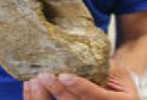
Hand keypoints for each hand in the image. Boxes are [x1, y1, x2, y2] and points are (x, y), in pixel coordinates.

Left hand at [23, 62, 138, 99]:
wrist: (116, 88)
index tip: (64, 76)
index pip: (98, 97)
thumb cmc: (115, 75)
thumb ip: (101, 66)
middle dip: (60, 92)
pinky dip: (36, 99)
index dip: (81, 87)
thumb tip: (78, 52)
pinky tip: (30, 86)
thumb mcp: (115, 69)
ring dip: (44, 97)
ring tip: (33, 81)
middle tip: (44, 76)